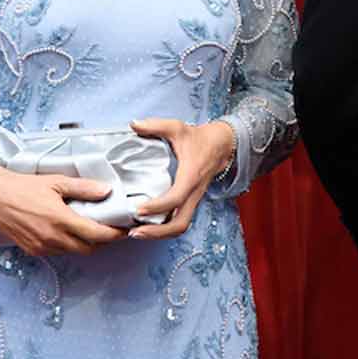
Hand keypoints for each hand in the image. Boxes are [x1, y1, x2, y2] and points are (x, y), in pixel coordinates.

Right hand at [0, 158, 125, 256]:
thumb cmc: (24, 187)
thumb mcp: (56, 182)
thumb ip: (84, 188)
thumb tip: (107, 191)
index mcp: (61, 220)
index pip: (97, 235)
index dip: (115, 234)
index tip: (124, 229)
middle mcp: (52, 238)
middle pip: (89, 248)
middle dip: (103, 241)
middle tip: (110, 228)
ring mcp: (42, 247)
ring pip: (73, 252)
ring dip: (85, 244)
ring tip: (90, 229)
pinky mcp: (32, 250)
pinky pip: (58, 252)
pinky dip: (68, 245)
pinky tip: (69, 231)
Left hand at [126, 118, 236, 240]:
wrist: (224, 144)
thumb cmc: (200, 138)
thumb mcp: (178, 127)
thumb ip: (156, 126)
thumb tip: (133, 124)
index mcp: (191, 176)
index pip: (175, 198)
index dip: (157, 206)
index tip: (137, 208)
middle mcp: (194, 192)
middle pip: (180, 223)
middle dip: (157, 232)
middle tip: (133, 232)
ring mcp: (194, 199)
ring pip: (181, 226)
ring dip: (160, 234)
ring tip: (137, 233)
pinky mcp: (191, 201)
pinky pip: (180, 220)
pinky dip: (164, 228)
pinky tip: (146, 225)